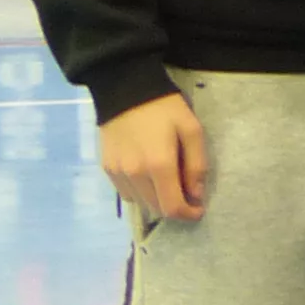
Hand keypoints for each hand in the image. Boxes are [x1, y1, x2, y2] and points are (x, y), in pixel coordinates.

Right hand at [100, 92, 208, 222]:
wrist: (125, 90)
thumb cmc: (165, 108)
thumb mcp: (191, 130)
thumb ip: (197, 165)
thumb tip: (196, 194)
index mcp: (159, 165)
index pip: (172, 207)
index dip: (188, 214)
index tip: (198, 209)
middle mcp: (134, 174)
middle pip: (156, 208)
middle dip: (174, 207)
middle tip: (186, 193)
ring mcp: (117, 172)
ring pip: (140, 202)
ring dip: (156, 200)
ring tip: (167, 182)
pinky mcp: (106, 167)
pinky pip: (125, 192)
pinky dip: (140, 192)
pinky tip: (148, 176)